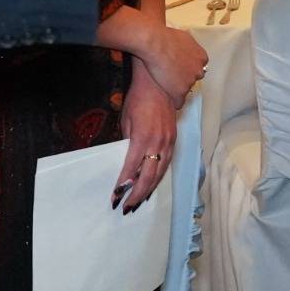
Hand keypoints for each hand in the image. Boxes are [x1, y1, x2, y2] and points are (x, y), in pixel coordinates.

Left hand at [111, 74, 178, 213]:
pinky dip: (159, 177)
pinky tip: (152, 185)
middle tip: (127, 207)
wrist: (158, 83)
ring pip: (160, 173)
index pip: (131, 169)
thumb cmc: (138, 99)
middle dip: (136, 194)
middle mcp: (158, 143)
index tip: (115, 197)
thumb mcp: (125, 120)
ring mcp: (168, 142)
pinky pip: (167, 163)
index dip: (123, 185)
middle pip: (148, 177)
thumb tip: (125, 162)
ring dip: (149, 190)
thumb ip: (127, 142)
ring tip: (139, 202)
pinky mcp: (174, 139)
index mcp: (142, 139)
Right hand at [131, 24, 206, 108]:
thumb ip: (188, 45)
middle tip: (172, 75)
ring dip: (177, 88)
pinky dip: (175, 102)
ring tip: (165, 85)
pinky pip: (179, 102)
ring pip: (185, 89)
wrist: (156, 44)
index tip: (179, 67)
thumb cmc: (166, 37)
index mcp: (201, 57)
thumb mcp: (183, 36)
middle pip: (194, 78)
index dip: (187, 67)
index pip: (198, 66)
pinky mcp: (180, 92)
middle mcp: (199, 70)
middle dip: (184, 77)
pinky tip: (169, 101)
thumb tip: (185, 43)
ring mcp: (190, 82)